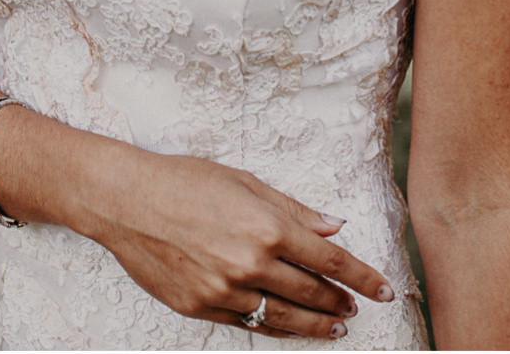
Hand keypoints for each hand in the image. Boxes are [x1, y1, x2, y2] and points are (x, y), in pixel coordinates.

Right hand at [74, 147, 394, 340]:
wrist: (126, 201)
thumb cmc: (187, 181)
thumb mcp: (247, 183)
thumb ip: (294, 211)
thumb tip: (334, 228)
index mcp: (268, 228)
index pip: (330, 262)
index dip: (362, 277)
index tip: (383, 288)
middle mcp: (250, 264)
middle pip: (311, 293)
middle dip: (341, 302)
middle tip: (359, 307)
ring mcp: (223, 290)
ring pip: (282, 317)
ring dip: (314, 325)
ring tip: (336, 328)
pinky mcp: (199, 307)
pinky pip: (247, 324)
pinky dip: (274, 328)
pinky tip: (290, 327)